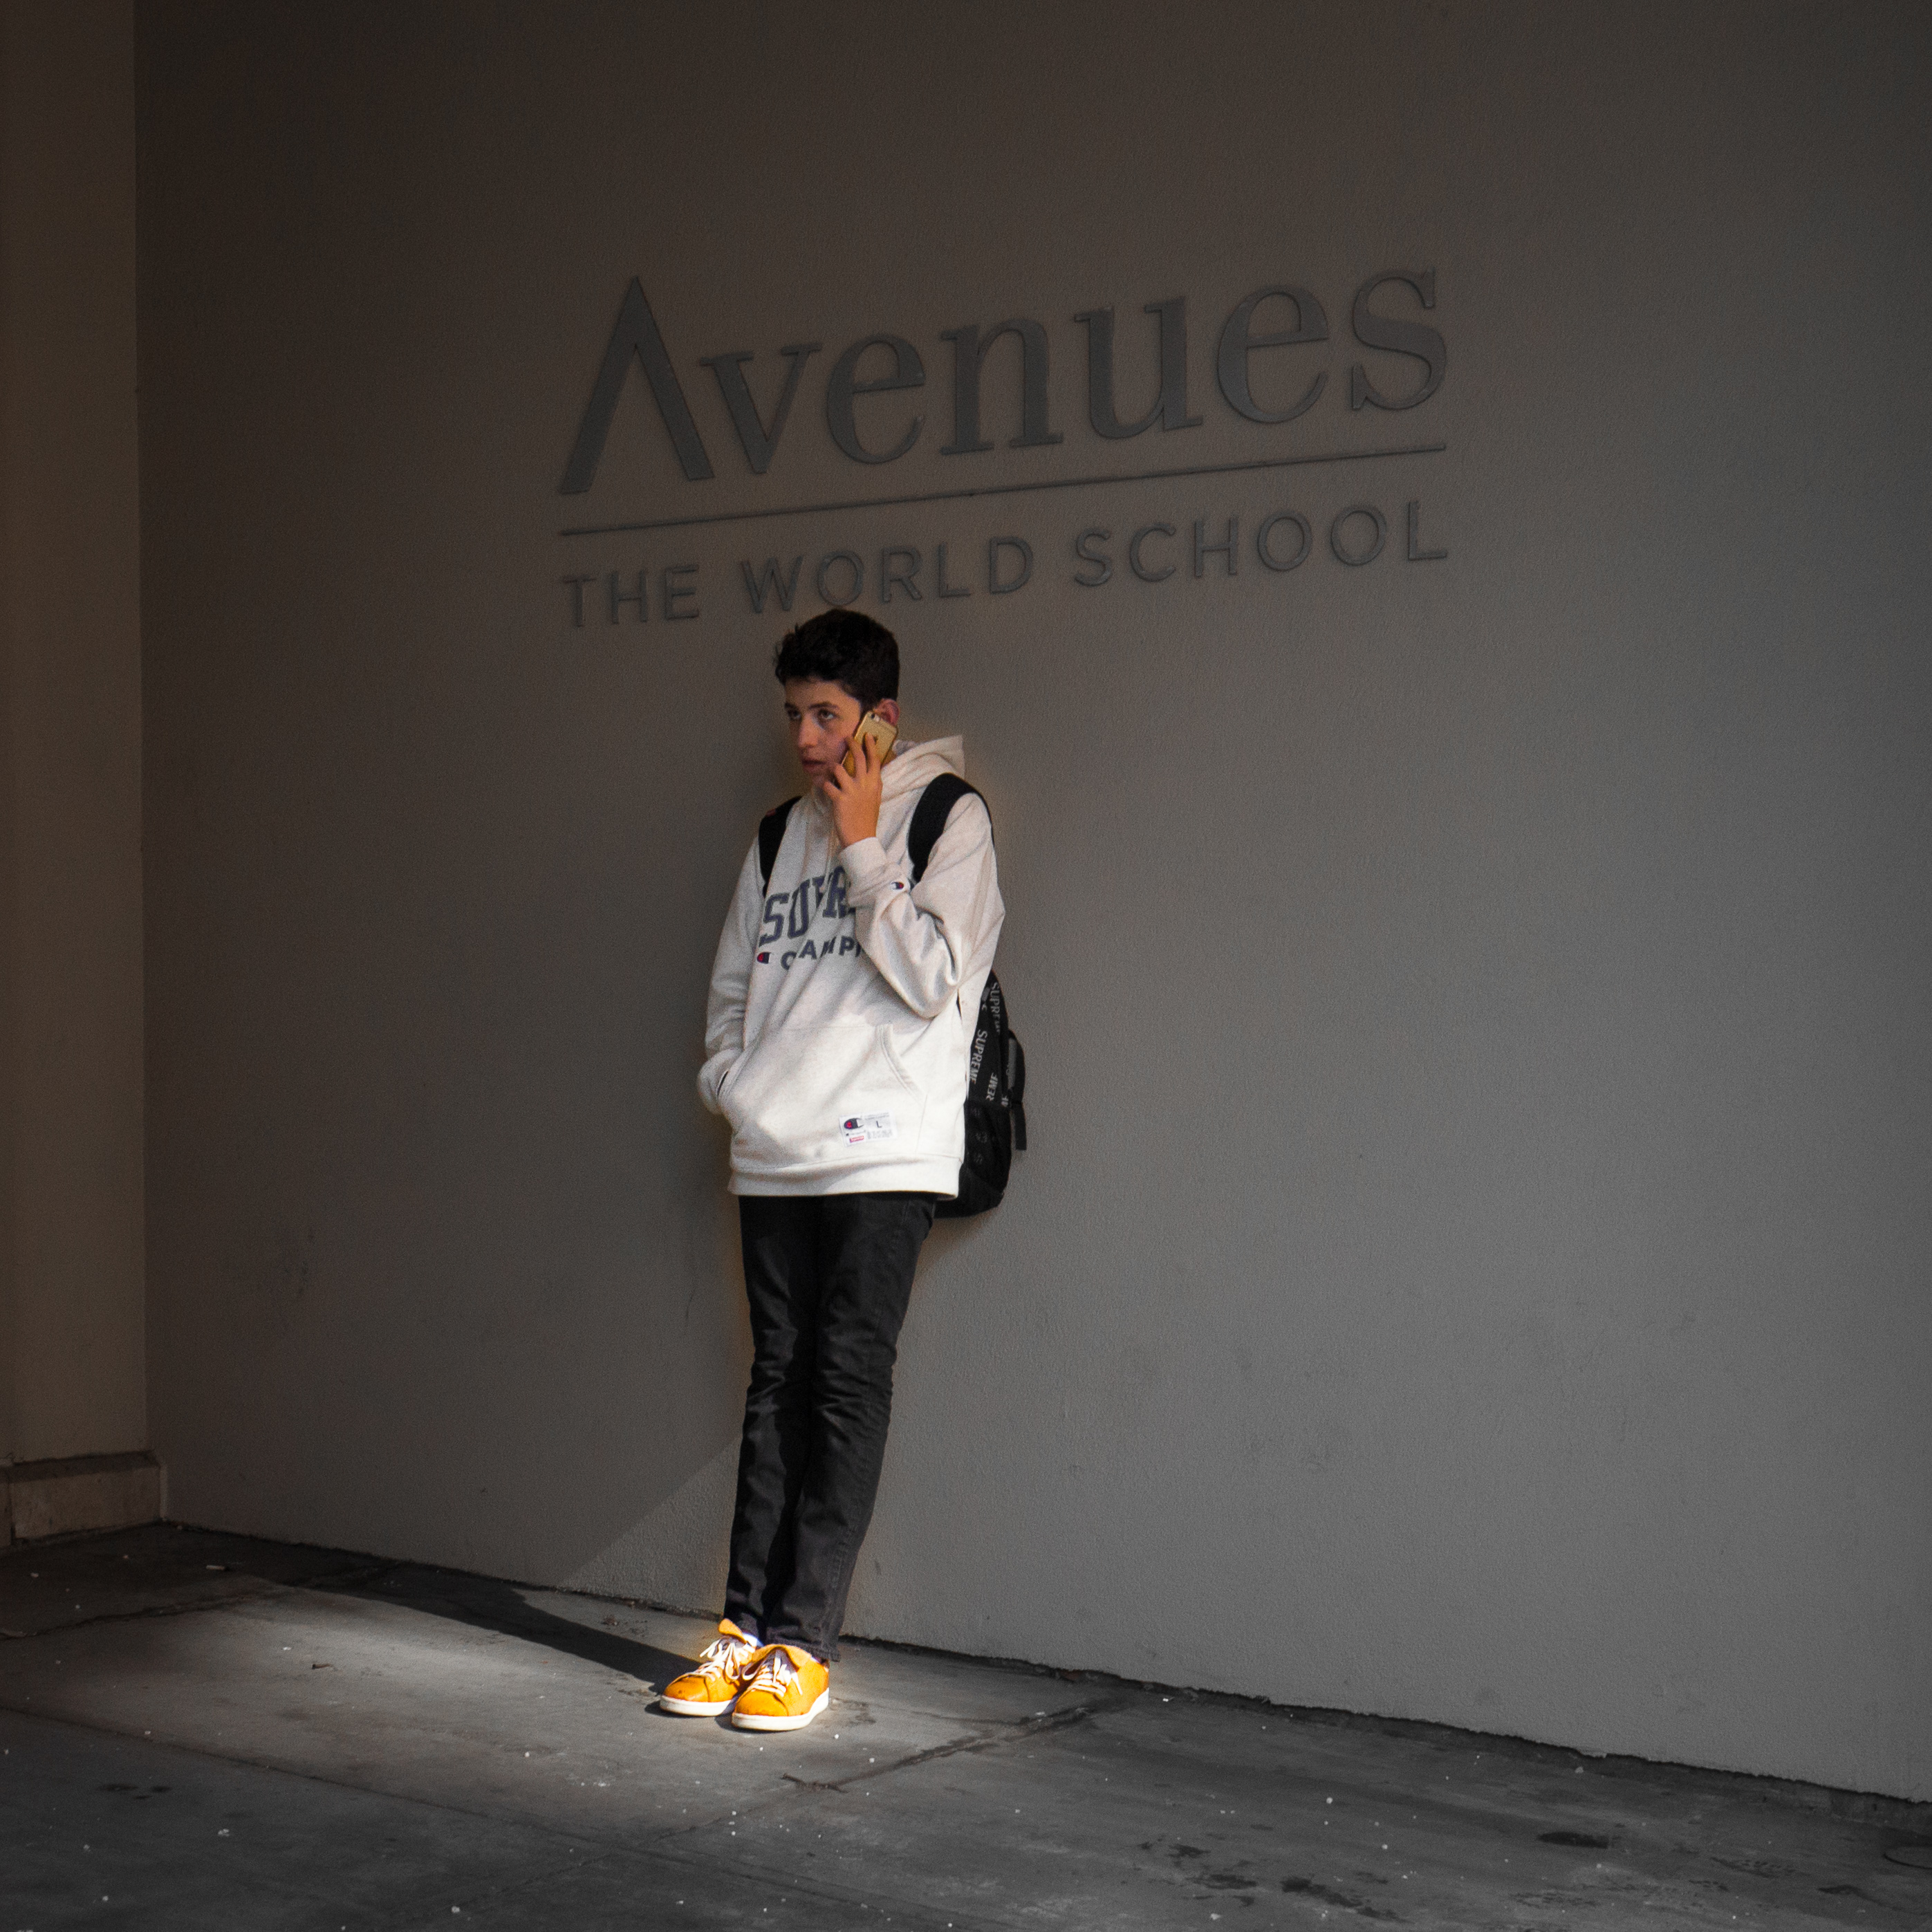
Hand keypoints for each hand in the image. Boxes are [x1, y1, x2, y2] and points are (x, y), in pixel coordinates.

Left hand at [820, 728, 883, 849]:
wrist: (861, 837)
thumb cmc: (867, 819)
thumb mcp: (875, 799)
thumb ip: (872, 785)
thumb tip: (869, 775)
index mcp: (875, 784)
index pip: (875, 760)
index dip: (870, 746)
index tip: (867, 736)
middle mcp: (865, 784)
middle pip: (859, 757)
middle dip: (852, 744)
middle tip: (847, 738)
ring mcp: (852, 790)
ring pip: (838, 768)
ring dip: (831, 767)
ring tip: (829, 769)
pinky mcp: (839, 798)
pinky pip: (827, 784)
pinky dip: (823, 784)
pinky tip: (822, 786)